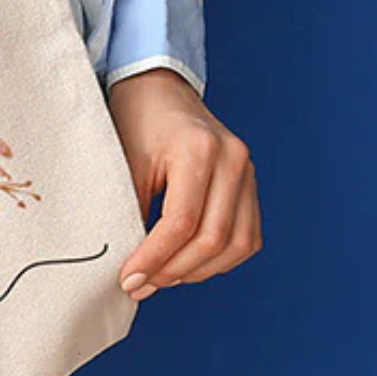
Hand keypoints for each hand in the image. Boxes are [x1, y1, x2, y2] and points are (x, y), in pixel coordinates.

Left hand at [107, 67, 262, 300]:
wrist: (159, 90)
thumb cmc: (136, 121)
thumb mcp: (125, 162)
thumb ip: (130, 210)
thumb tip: (130, 267)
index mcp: (198, 149)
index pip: (180, 221)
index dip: (154, 257)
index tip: (128, 278)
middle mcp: (232, 159)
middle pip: (212, 238)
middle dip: (173, 270)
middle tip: (139, 285)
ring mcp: (248, 171)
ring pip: (237, 244)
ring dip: (198, 271)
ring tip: (161, 278)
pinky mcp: (251, 185)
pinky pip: (247, 237)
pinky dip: (220, 259)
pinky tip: (188, 264)